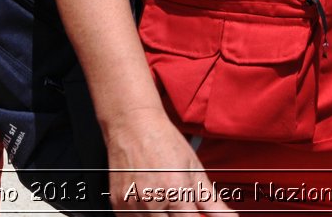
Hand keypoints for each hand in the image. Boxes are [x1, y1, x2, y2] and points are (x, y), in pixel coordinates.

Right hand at [106, 113, 235, 213]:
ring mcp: (132, 203)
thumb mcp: (194, 169)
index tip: (195, 215)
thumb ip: (212, 201)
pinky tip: (148, 201)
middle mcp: (152, 200)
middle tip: (178, 204)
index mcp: (175, 191)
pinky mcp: (118, 203)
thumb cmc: (163, 140)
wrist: (133, 124)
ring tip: (163, 199)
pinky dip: (143, 216)